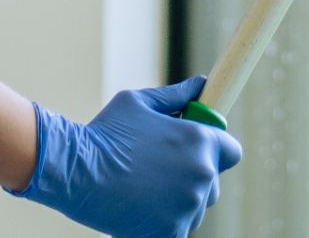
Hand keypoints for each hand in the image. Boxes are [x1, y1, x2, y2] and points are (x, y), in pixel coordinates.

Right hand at [10, 76, 241, 236]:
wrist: (75, 171)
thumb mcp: (139, 103)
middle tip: (160, 172)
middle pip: (212, 183)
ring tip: (144, 189)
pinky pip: (178, 229)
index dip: (216, 150)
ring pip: (195, 209)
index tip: (197, 151)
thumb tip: (200, 85)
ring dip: (178, 202)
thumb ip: (175, 97)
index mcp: (199, 141)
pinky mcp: (170, 233)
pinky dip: (163, 223)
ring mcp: (187, 208)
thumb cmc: (105, 133)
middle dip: (193, 177)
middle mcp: (201, 175)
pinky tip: (141, 209)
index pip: (232, 151)